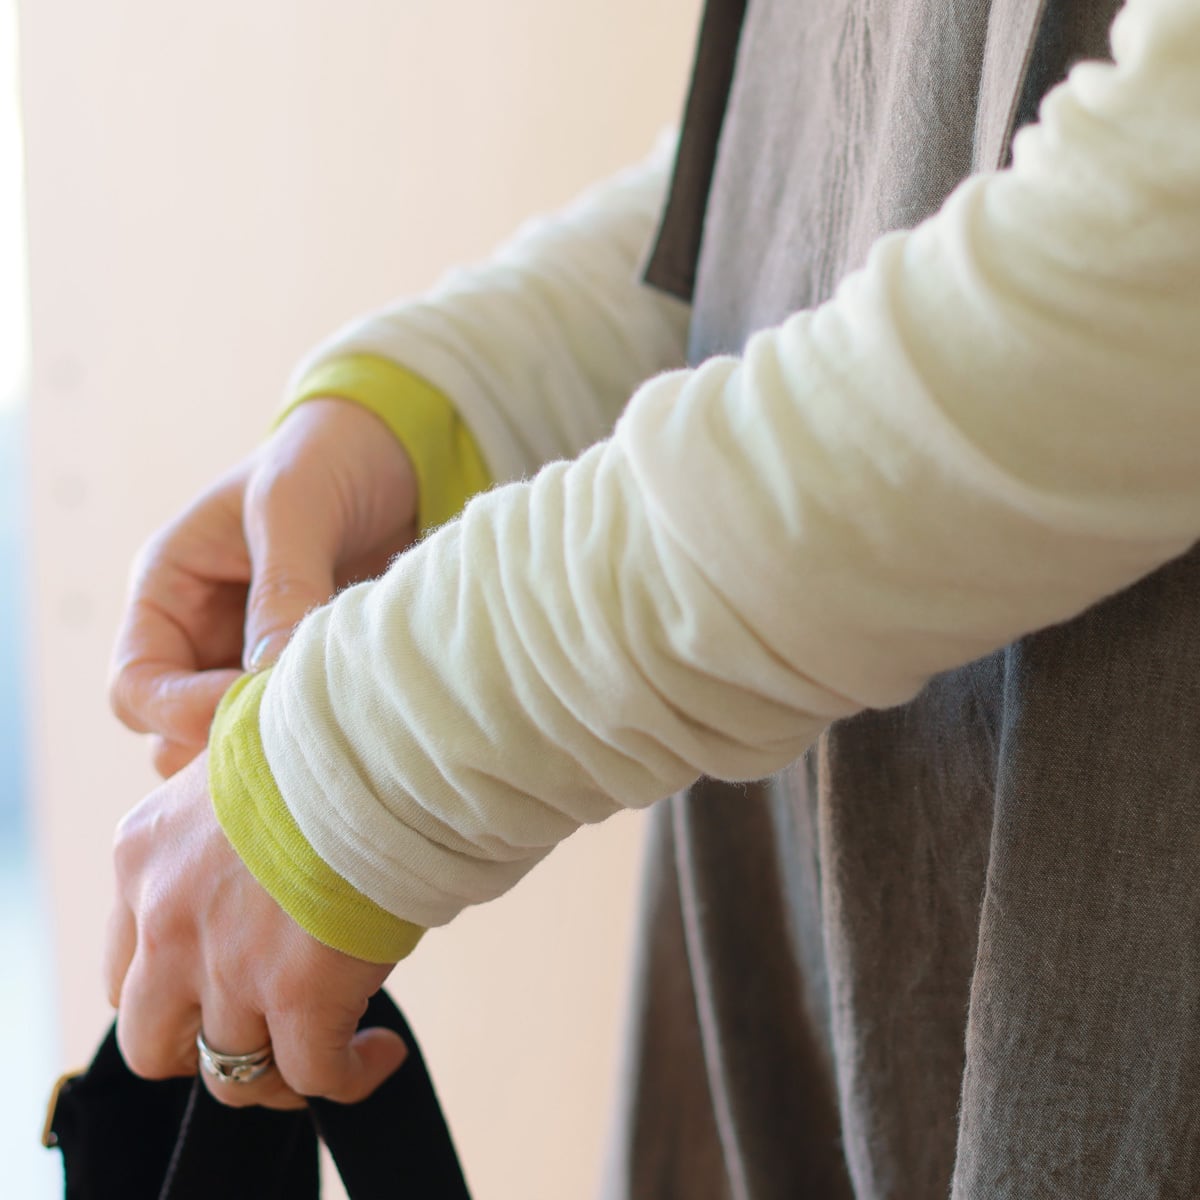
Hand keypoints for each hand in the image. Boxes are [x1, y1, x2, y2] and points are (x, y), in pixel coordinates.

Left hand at [104, 752, 407, 1107]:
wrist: (376, 738)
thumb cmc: (329, 728)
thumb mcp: (241, 751)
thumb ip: (230, 799)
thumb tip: (268, 812)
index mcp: (144, 854)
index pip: (127, 963)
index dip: (178, 987)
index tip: (228, 981)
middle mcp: (167, 919)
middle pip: (153, 1039)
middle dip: (207, 1044)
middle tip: (263, 1026)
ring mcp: (227, 965)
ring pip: (229, 1072)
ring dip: (278, 1070)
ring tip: (330, 1047)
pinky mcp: (298, 996)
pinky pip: (313, 1077)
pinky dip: (347, 1077)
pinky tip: (378, 1053)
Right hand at [109, 399, 418, 775]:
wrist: (399, 450)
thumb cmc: (327, 458)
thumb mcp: (294, 503)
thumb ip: (281, 585)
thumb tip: (268, 676)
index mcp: (169, 591)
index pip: (136, 688)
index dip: (182, 715)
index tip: (252, 708)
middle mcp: (201, 636)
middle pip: (175, 735)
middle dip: (222, 745)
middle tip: (291, 739)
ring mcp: (254, 660)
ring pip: (233, 743)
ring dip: (271, 746)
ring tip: (329, 728)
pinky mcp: (308, 673)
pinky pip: (294, 727)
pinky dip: (314, 735)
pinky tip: (357, 719)